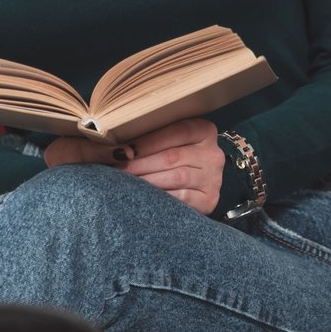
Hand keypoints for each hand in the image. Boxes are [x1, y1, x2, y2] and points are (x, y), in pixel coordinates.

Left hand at [110, 117, 225, 214]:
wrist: (196, 182)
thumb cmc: (176, 156)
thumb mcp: (170, 139)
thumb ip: (151, 137)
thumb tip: (119, 146)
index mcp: (205, 131)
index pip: (177, 131)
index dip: (148, 141)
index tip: (124, 149)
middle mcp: (213, 154)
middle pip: (173, 156)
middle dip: (140, 163)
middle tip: (117, 168)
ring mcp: (213, 178)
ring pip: (176, 177)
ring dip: (147, 180)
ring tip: (125, 182)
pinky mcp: (208, 200)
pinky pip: (181, 198)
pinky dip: (159, 197)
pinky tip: (143, 196)